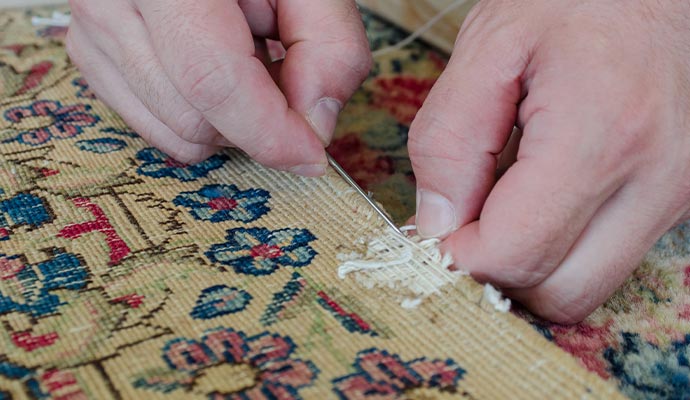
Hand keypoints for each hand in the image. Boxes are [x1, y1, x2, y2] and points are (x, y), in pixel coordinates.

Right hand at [66, 0, 370, 174]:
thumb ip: (329, 45)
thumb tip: (315, 125)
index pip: (211, 79)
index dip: (268, 131)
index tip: (311, 154)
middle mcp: (110, 1)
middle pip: (193, 118)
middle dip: (254, 120)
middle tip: (282, 70)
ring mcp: (93, 31)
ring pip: (174, 132)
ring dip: (228, 118)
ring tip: (244, 54)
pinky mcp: (92, 54)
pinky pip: (155, 126)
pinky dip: (199, 115)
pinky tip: (213, 66)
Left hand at [409, 0, 689, 322]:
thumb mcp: (488, 48)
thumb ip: (449, 141)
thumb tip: (435, 225)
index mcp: (600, 137)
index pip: (516, 255)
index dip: (458, 256)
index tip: (435, 229)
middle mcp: (655, 181)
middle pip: (557, 293)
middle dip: (495, 274)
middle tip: (463, 226)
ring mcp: (675, 195)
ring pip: (586, 288)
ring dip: (529, 266)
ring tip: (501, 207)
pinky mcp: (677, 197)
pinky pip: (605, 260)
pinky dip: (560, 250)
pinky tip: (538, 202)